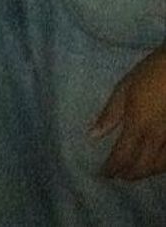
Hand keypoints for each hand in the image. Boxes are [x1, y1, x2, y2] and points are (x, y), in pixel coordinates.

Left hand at [92, 46, 165, 180]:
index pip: (122, 155)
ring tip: (134, 173)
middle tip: (117, 177)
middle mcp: (157, 138)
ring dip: (145, 173)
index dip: (112, 168)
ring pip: (160, 167)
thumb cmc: (150, 74)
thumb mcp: (124, 89)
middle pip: (142, 166)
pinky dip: (161, 167)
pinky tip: (156, 164)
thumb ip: (110, 113)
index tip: (103, 174)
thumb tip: (93, 135)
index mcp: (138, 126)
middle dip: (129, 174)